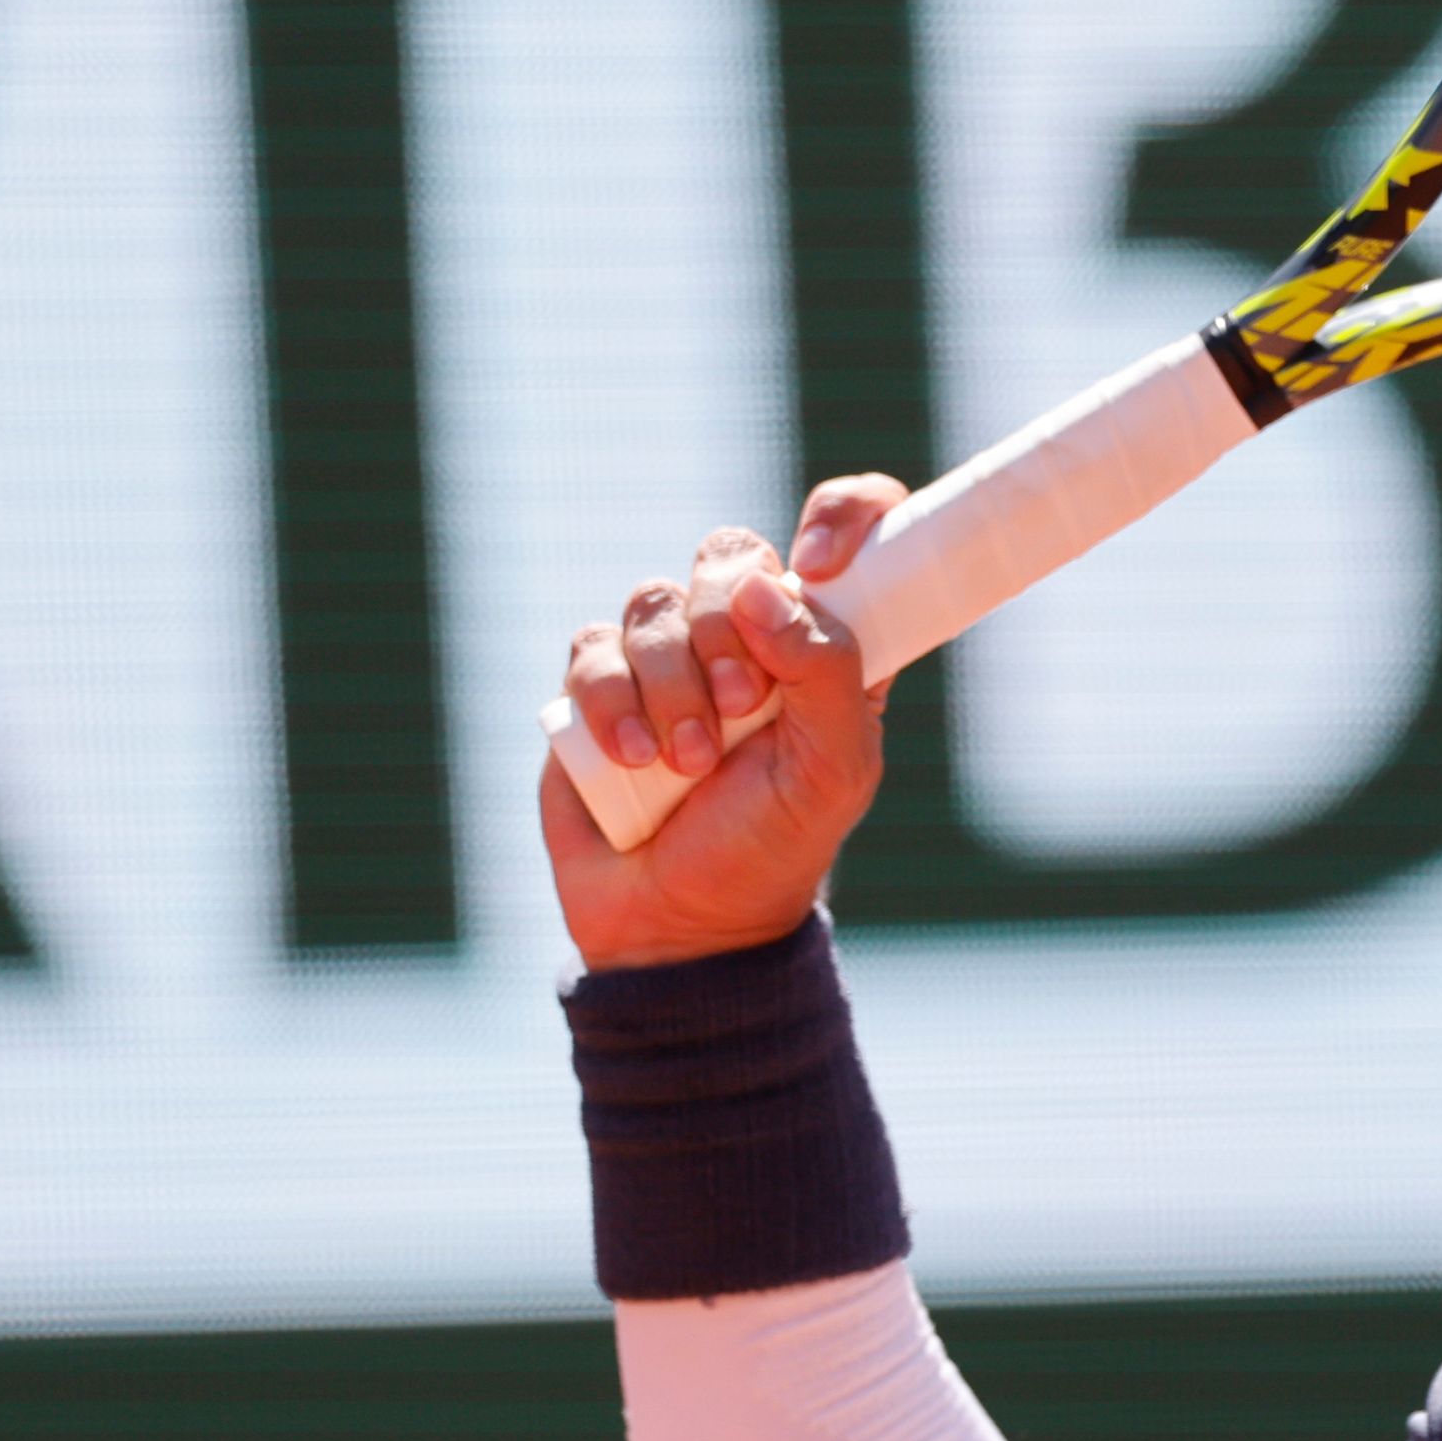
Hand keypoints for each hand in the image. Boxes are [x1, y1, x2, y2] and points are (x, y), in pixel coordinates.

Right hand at [539, 474, 906, 970]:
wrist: (679, 923)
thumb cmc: (773, 847)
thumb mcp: (833, 772)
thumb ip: (827, 672)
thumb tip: (765, 587)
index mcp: (828, 644)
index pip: (848, 533)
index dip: (842, 517)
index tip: (819, 564)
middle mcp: (750, 635)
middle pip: (730, 555)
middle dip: (728, 630)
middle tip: (743, 709)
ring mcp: (670, 654)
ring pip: (655, 602)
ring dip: (671, 686)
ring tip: (686, 764)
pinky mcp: (600, 682)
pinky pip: (592, 647)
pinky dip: (612, 703)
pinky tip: (633, 762)